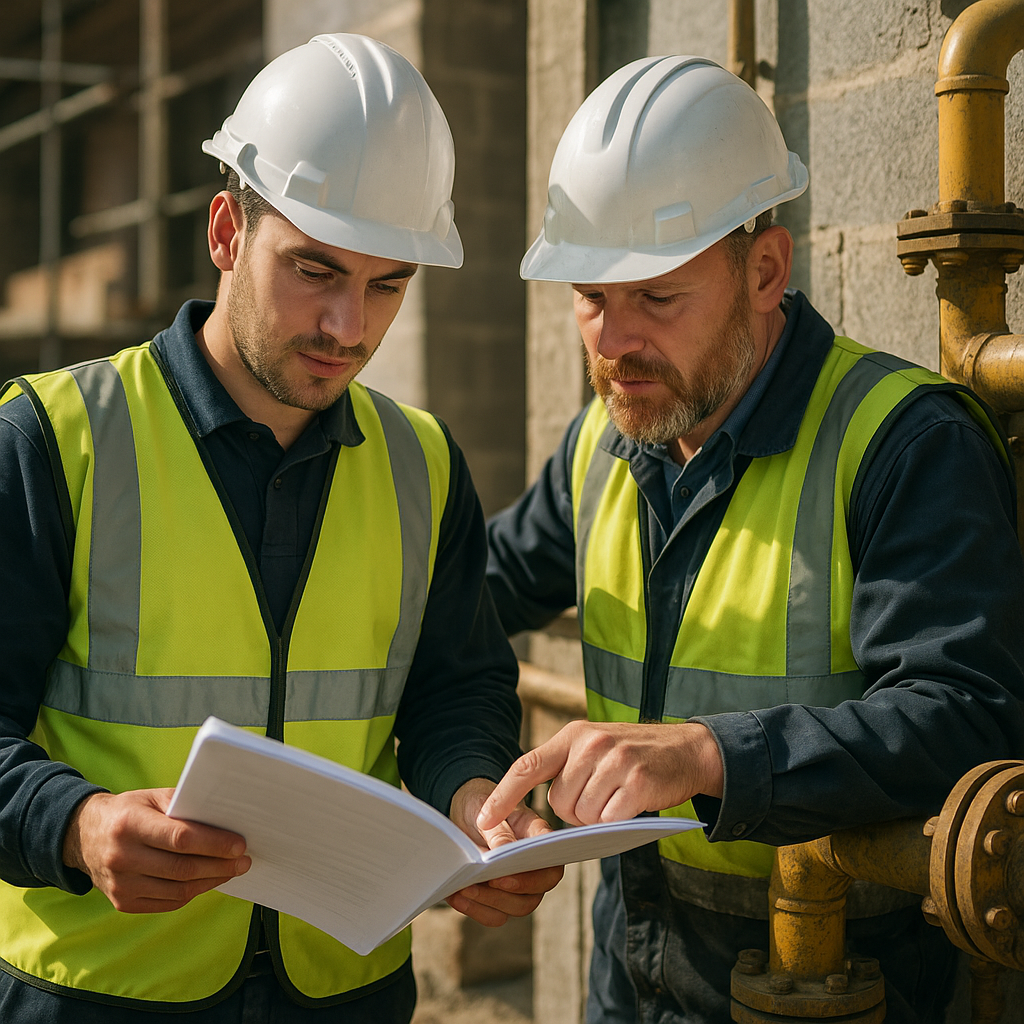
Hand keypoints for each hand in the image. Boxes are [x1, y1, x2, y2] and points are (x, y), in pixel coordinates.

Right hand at [62, 789, 250, 912]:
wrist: (84, 836)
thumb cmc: (128, 812)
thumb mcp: (152, 798)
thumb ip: (184, 807)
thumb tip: (224, 820)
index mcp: (129, 824)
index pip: (180, 838)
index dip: (214, 843)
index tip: (240, 844)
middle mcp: (122, 857)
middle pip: (183, 868)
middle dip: (220, 865)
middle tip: (244, 861)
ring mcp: (120, 885)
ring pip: (178, 890)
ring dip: (211, 881)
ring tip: (232, 870)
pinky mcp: (123, 902)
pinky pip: (167, 902)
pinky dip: (193, 892)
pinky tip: (208, 881)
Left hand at [445, 778, 563, 926]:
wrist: (464, 811)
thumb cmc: (481, 804)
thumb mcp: (486, 808)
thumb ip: (497, 830)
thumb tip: (504, 850)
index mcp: (538, 837)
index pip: (551, 866)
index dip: (532, 878)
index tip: (503, 877)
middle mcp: (534, 864)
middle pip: (535, 894)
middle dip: (505, 895)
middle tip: (478, 884)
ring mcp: (519, 883)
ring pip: (516, 907)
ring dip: (488, 903)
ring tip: (463, 889)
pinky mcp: (499, 895)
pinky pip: (495, 914)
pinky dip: (475, 910)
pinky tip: (456, 896)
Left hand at [476, 721, 723, 829]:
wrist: (688, 749)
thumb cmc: (635, 756)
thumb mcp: (596, 748)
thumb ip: (568, 769)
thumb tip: (543, 813)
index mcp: (574, 734)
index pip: (526, 766)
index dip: (502, 795)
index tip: (483, 820)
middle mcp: (591, 743)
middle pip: (558, 802)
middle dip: (573, 813)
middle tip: (600, 799)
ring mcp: (615, 760)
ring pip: (582, 815)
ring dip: (597, 819)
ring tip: (618, 799)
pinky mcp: (637, 782)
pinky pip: (609, 820)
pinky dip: (617, 823)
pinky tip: (631, 807)